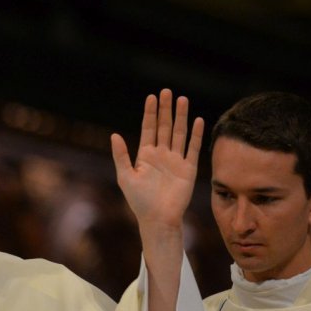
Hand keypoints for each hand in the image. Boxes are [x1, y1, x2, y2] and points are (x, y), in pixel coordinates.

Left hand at [109, 89, 202, 234]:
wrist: (158, 219)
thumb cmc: (139, 201)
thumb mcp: (125, 177)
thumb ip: (121, 156)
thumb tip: (114, 135)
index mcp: (145, 155)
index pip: (149, 129)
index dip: (150, 113)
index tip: (152, 97)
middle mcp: (161, 155)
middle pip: (164, 127)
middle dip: (166, 110)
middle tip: (167, 92)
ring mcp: (176, 160)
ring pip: (179, 133)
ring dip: (181, 117)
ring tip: (182, 99)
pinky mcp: (188, 169)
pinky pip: (193, 148)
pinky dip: (195, 135)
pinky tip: (197, 120)